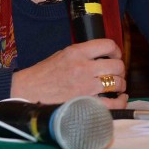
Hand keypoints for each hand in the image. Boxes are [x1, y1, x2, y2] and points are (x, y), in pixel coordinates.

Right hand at [11, 39, 127, 108]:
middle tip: (117, 74)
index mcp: (77, 52)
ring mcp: (85, 87)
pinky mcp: (85, 103)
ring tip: (117, 87)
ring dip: (121, 85)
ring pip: (117, 83)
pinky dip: (120, 101)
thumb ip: (82, 53)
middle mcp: (83, 67)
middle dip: (120, 69)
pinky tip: (120, 99)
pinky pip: (112, 104)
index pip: (108, 45)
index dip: (116, 51)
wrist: (27, 92)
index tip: (115, 56)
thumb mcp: (63, 54)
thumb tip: (102, 55)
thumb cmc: (44, 74)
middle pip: (117, 65)